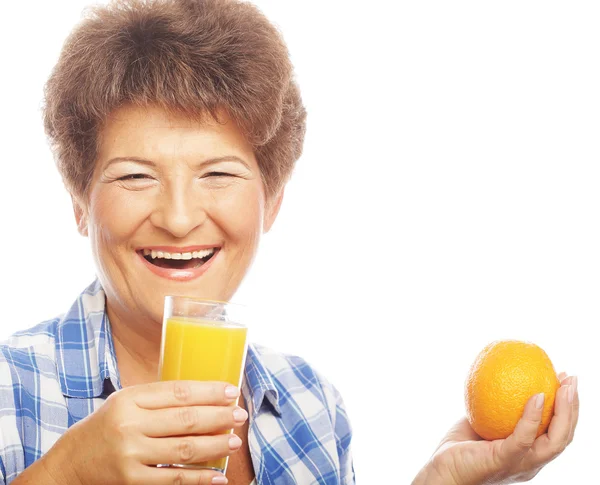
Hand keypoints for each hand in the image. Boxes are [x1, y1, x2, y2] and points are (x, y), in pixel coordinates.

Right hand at [40, 381, 246, 484]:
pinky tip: (218, 476)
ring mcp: (130, 454)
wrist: (72, 461)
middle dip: (218, 417)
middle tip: (240, 416)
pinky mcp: (131, 480)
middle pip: (184, 420)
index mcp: (130, 398)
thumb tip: (206, 396)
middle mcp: (130, 424)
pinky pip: (172, 478)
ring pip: (183, 449)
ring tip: (234, 441)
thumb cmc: (108, 424)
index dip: (208, 392)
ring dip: (214, 445)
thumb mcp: (127, 401)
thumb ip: (159, 397)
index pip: (177, 392)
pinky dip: (198, 478)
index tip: (231, 391)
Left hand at [413, 373, 578, 484]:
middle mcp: (530, 462)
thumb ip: (496, 406)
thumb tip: (505, 376)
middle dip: (572, 407)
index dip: (567, 408)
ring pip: (554, 441)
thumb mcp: (483, 422)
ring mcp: (520, 464)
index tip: (565, 381)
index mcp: (528, 455)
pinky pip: (523, 438)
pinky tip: (537, 397)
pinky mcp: (503, 461)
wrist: (441, 472)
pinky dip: (532, 417)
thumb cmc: (459, 448)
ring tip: (564, 387)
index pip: (557, 433)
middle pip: (563, 436)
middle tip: (572, 380)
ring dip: (564, 412)